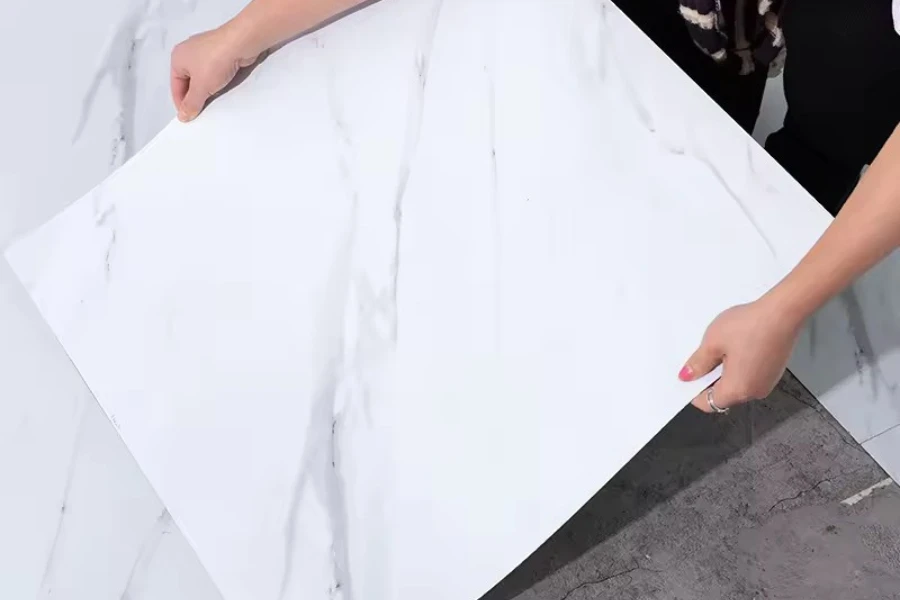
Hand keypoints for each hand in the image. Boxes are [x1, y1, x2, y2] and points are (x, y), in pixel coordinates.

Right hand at [170, 24, 259, 121]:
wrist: (241, 43)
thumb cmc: (215, 63)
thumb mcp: (201, 87)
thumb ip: (191, 104)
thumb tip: (182, 117)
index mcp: (177, 58)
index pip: (175, 85)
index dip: (181, 103)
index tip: (189, 117)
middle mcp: (188, 51)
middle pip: (188, 81)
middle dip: (194, 96)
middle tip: (202, 112)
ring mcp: (205, 50)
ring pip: (202, 76)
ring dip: (206, 89)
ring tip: (213, 103)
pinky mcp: (221, 51)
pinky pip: (214, 71)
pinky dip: (216, 81)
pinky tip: (223, 89)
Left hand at [679, 300, 801, 412]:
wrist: (783, 312)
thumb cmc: (750, 326)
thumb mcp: (712, 343)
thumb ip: (698, 363)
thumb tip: (688, 376)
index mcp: (737, 390)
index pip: (708, 403)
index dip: (694, 392)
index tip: (688, 377)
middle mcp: (754, 392)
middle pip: (724, 395)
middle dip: (709, 380)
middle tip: (701, 358)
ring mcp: (767, 382)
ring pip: (737, 384)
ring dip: (725, 372)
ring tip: (721, 349)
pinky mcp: (774, 371)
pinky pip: (749, 376)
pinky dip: (739, 367)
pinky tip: (736, 347)